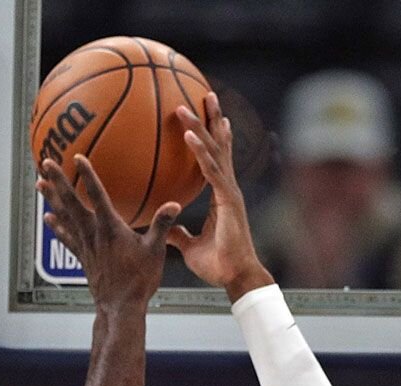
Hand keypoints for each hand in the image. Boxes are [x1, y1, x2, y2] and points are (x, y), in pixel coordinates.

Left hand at [36, 155, 178, 309]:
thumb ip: (162, 225)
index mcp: (110, 228)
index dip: (87, 175)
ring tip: (39, 183)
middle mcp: (93, 233)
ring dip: (52, 199)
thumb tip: (175, 204)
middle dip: (57, 181)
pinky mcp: (82, 257)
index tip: (77, 157)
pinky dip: (56, 226)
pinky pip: (66, 237)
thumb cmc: (139, 280)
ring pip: (64, 216)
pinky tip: (47, 218)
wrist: (120, 307)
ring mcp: (85, 245)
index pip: (97, 195)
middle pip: (71, 202)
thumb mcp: (155, 251)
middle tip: (45, 163)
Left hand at [168, 93, 273, 300]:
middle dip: (213, 118)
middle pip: (220, 145)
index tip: (205, 114)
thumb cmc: (218, 265)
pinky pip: (211, 170)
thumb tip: (165, 225)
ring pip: (215, 151)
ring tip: (186, 106)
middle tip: (205, 93)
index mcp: (222, 194)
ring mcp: (230, 191)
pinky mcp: (228, 200)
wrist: (235, 278)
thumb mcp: (190, 245)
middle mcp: (227, 187)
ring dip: (200, 126)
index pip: (216, 157)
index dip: (212, 135)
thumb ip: (178, 232)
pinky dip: (200, 151)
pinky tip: (188, 136)